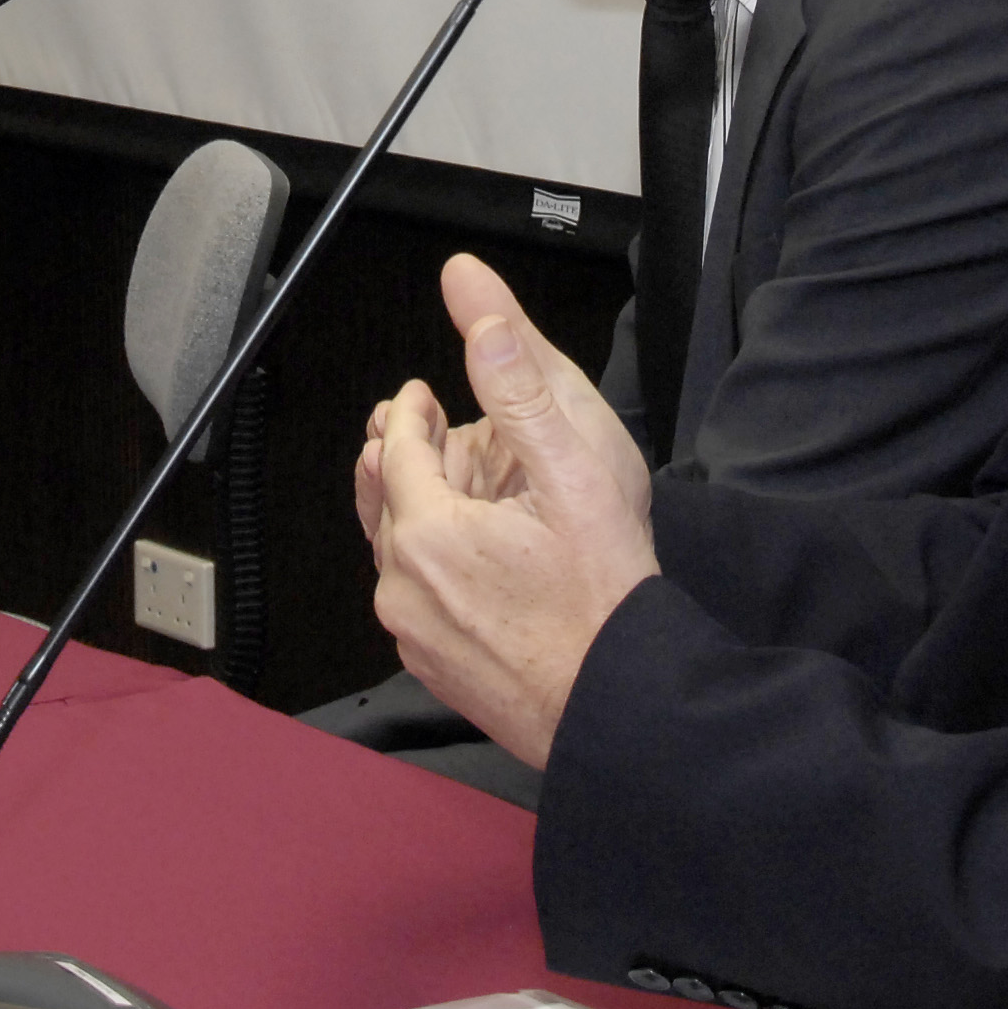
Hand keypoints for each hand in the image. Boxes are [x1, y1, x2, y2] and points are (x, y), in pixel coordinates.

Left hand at [362, 254, 658, 768]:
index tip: (424, 394)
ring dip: (420, 511)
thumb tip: (478, 306)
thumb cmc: (604, 601)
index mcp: (427, 531)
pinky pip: (414, 597)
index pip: (396, 445)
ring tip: (453, 489)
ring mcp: (413, 632)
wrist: (618, 702)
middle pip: (389, 496)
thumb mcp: (574, 472)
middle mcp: (404, 586)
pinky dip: (430, 564)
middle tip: (436, 431)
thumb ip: (518, 382)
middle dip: (412, 456)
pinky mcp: (431, 665)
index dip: (411, 410)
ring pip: (397, 550)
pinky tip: (469, 557)